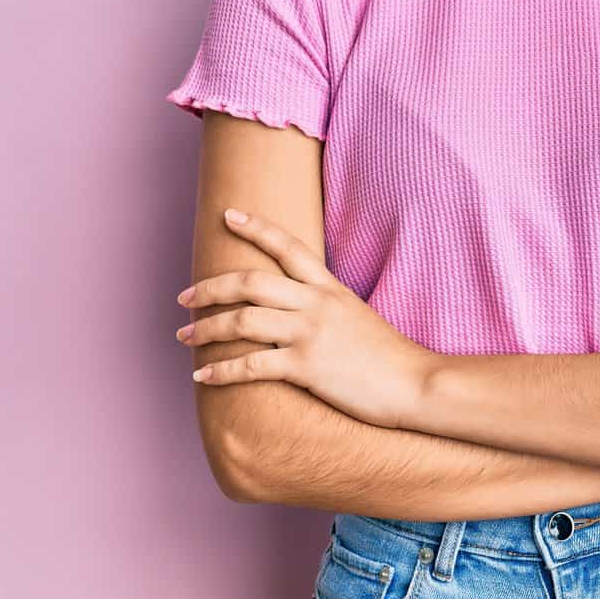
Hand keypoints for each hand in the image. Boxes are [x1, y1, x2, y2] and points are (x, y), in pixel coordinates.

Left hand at [175, 208, 435, 430]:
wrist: (416, 383)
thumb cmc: (389, 357)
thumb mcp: (357, 317)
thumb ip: (326, 307)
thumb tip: (297, 308)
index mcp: (329, 288)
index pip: (288, 246)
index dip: (256, 228)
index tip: (229, 215)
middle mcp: (316, 304)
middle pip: (251, 281)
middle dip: (210, 286)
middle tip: (184, 296)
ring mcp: (310, 334)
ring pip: (244, 319)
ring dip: (207, 327)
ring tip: (185, 336)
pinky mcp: (306, 367)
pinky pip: (252, 365)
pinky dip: (221, 370)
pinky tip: (202, 376)